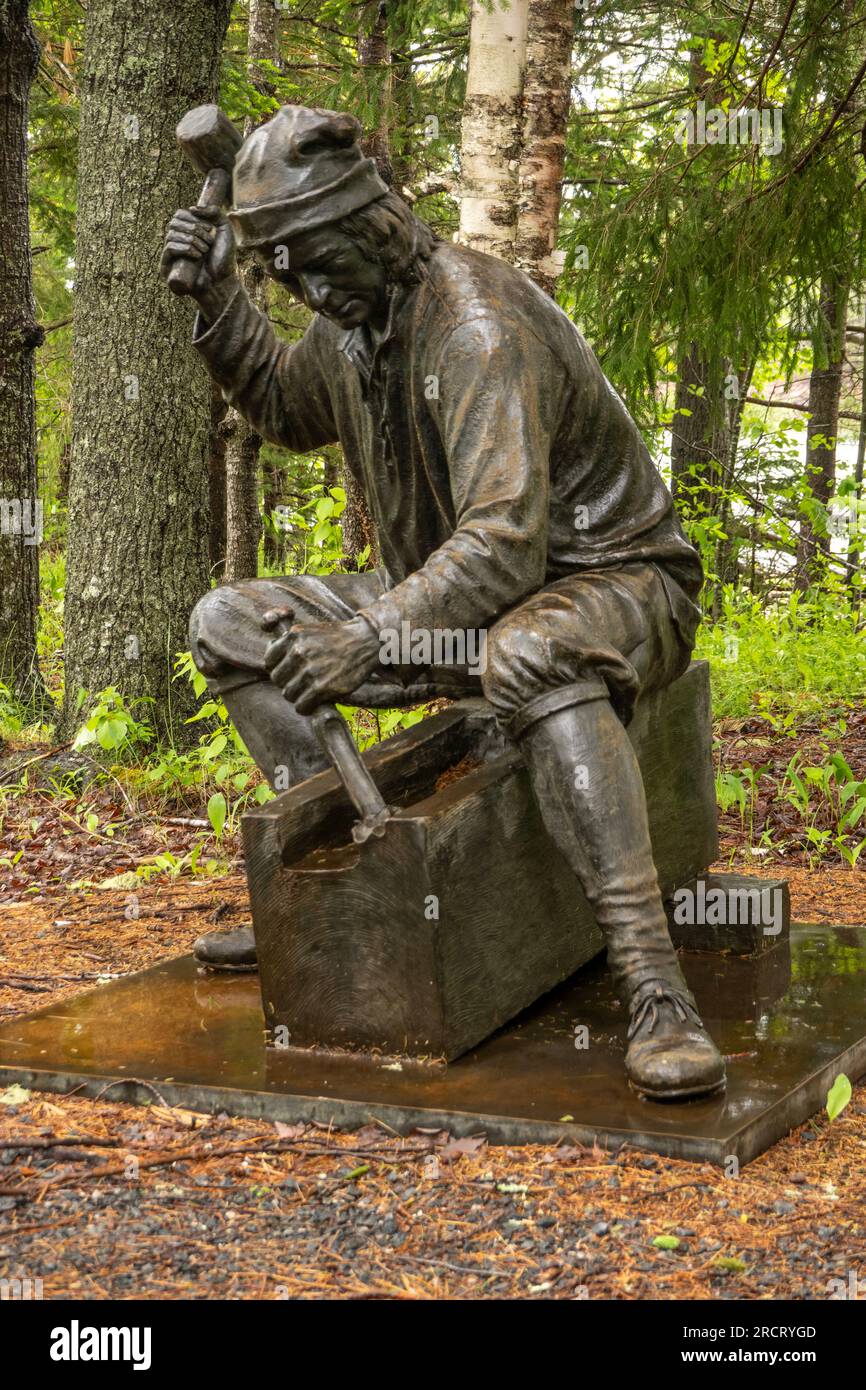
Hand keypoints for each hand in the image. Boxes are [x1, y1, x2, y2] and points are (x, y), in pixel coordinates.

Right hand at [160, 205, 235, 298]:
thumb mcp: (225, 229)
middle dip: (194, 229)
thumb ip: (215, 212)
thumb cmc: (224, 258)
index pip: (179, 214)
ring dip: (192, 240)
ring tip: (205, 251)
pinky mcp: (167, 266)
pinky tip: (197, 256)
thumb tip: (192, 208)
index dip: (194, 218)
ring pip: (171, 234)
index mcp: (186, 231)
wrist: (223, 282)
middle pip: (174, 222)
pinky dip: (184, 248)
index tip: (209, 229)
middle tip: (209, 241)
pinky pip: (169, 247)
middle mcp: (177, 240)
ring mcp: (171, 254)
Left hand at [264, 617, 380, 714]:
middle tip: (301, 683)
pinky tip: (315, 702)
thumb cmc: (338, 638)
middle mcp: (299, 651)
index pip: (269, 660)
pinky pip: (302, 706)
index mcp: (294, 636)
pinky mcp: (322, 687)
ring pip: (288, 694)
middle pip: (277, 679)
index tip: (288, 671)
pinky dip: (306, 707)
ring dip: (298, 696)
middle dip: (288, 683)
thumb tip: (270, 652)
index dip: (277, 668)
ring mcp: (310, 670)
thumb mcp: (310, 630)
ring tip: (309, 692)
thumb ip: (289, 641)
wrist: (366, 642)